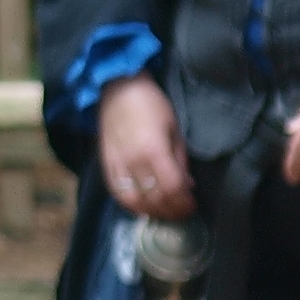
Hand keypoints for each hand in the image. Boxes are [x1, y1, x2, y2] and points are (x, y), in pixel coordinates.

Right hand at [98, 74, 194, 220]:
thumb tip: (187, 185)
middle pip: (154, 198)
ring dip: (152, 211)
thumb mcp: (175, 129)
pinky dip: (131, 204)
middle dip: (172, 209)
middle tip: (183, 211)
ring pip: (134, 200)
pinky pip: (116, 192)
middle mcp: (133, 160)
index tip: (193, 204)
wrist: (118, 88)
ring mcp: (117, 162)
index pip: (172, 187)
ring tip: (164, 211)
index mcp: (153, 149)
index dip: (184, 202)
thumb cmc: (152, 104)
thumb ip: (180, 160)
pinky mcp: (106, 162)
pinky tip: (142, 206)